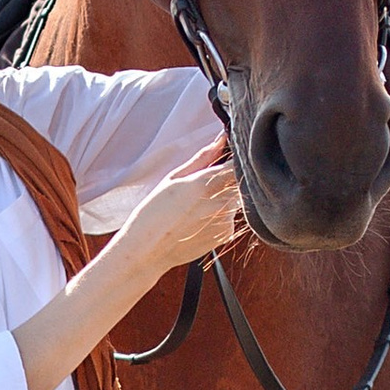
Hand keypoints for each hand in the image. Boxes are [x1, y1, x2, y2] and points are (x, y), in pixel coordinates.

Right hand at [120, 141, 244, 273]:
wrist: (149, 250)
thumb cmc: (155, 212)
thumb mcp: (174, 178)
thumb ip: (203, 158)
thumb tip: (221, 139)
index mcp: (206, 182)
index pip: (238, 163)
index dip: (236, 158)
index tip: (228, 156)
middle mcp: (220, 201)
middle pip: (240, 181)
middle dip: (228, 178)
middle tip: (204, 186)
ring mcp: (226, 219)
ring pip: (236, 199)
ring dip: (223, 197)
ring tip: (197, 205)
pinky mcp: (226, 234)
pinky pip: (230, 216)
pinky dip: (220, 215)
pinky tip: (199, 220)